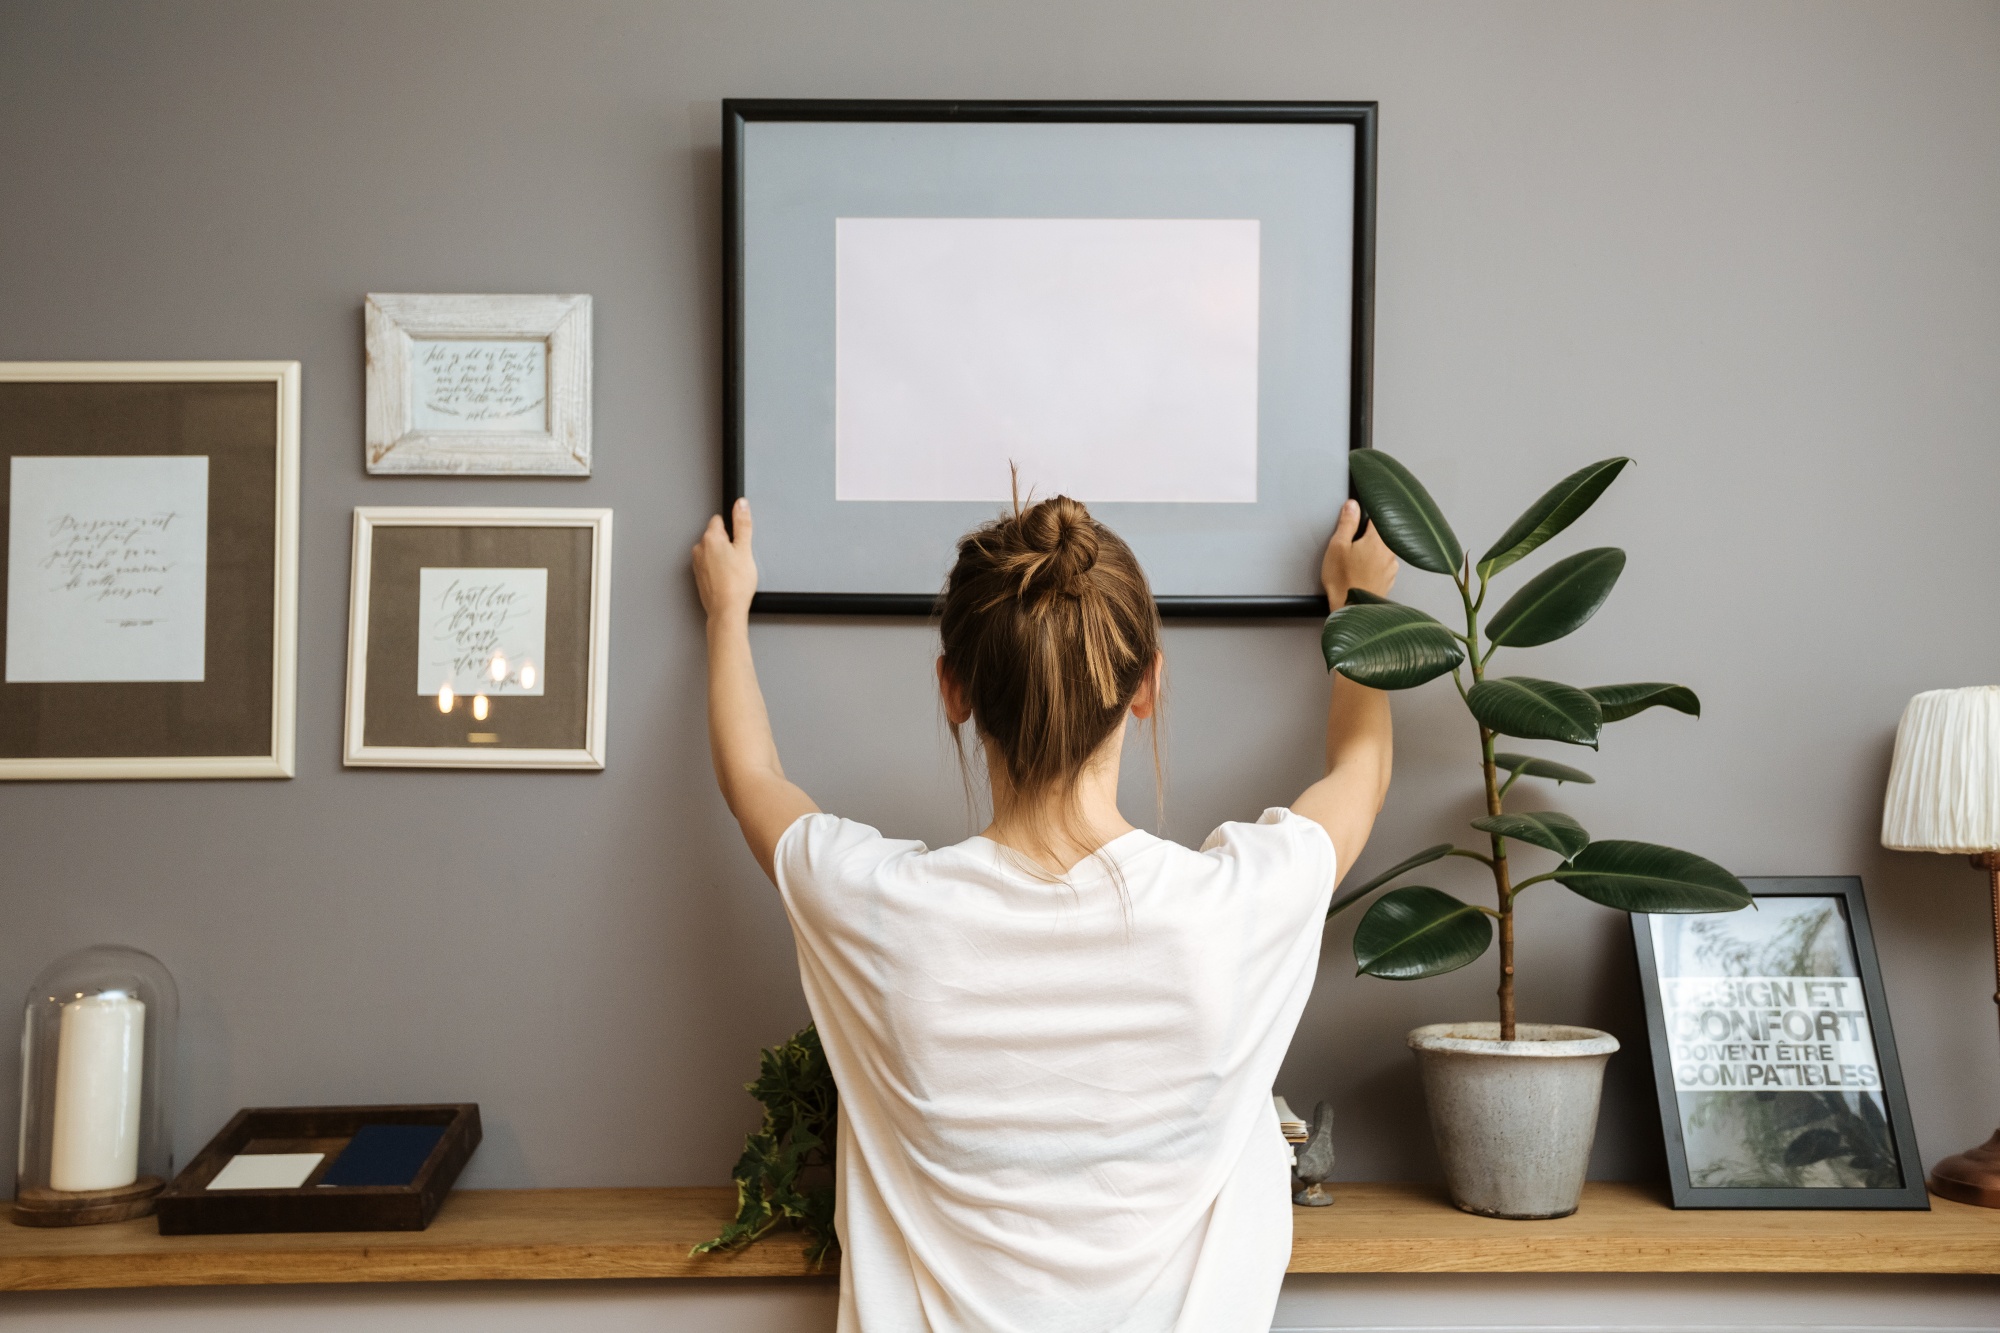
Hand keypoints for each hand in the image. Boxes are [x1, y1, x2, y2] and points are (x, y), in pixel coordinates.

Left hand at [693, 498, 757, 622]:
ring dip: (721, 557)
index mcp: (710, 538)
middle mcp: (699, 549)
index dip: (732, 529)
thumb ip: (742, 523)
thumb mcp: (745, 549)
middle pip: (714, 536)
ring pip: (711, 552)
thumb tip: (741, 504)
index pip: (719, 520)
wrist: (726, 610)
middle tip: (738, 558)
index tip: (739, 540)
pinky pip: (708, 565)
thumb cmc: (736, 584)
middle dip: (726, 543)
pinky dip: (717, 569)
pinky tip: (727, 579)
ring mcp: (697, 563)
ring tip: (733, 571)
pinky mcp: (698, 576)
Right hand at [1320, 499, 1397, 606]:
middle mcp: (1390, 552)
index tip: (1360, 514)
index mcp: (1378, 540)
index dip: (1368, 513)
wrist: (1352, 609)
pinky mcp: (1389, 580)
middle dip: (1368, 535)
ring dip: (1372, 551)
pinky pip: (1384, 565)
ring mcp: (1392, 568)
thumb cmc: (1343, 581)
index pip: (1378, 517)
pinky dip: (1374, 565)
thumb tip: (1352, 506)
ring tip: (1355, 561)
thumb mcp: (1338, 546)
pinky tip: (1361, 572)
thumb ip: (1347, 523)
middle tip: (1353, 542)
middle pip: (1382, 534)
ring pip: (1383, 550)